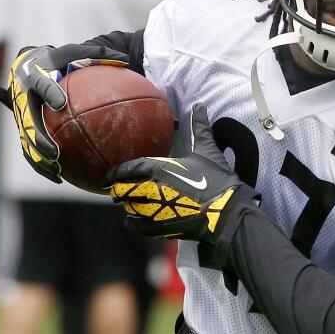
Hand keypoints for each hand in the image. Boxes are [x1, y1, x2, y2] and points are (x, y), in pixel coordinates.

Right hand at [0, 44, 127, 182]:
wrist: (35, 63)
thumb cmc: (62, 59)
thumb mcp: (77, 54)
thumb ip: (99, 56)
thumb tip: (125, 60)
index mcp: (34, 75)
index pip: (40, 83)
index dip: (49, 92)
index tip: (60, 102)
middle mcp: (23, 96)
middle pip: (28, 120)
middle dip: (40, 138)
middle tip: (55, 152)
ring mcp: (21, 114)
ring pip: (26, 139)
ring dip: (38, 157)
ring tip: (56, 169)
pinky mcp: (24, 127)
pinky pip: (30, 149)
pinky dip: (42, 165)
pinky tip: (60, 177)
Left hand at [107, 103, 259, 240]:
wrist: (225, 212)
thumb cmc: (217, 180)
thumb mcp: (207, 151)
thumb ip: (199, 128)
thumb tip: (199, 105)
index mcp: (159, 168)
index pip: (128, 169)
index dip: (116, 172)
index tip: (109, 175)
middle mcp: (151, 189)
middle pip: (123, 190)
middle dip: (118, 190)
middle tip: (115, 190)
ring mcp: (154, 211)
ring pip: (129, 209)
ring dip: (127, 206)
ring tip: (128, 205)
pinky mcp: (160, 228)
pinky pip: (137, 226)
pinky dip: (133, 224)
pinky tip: (133, 222)